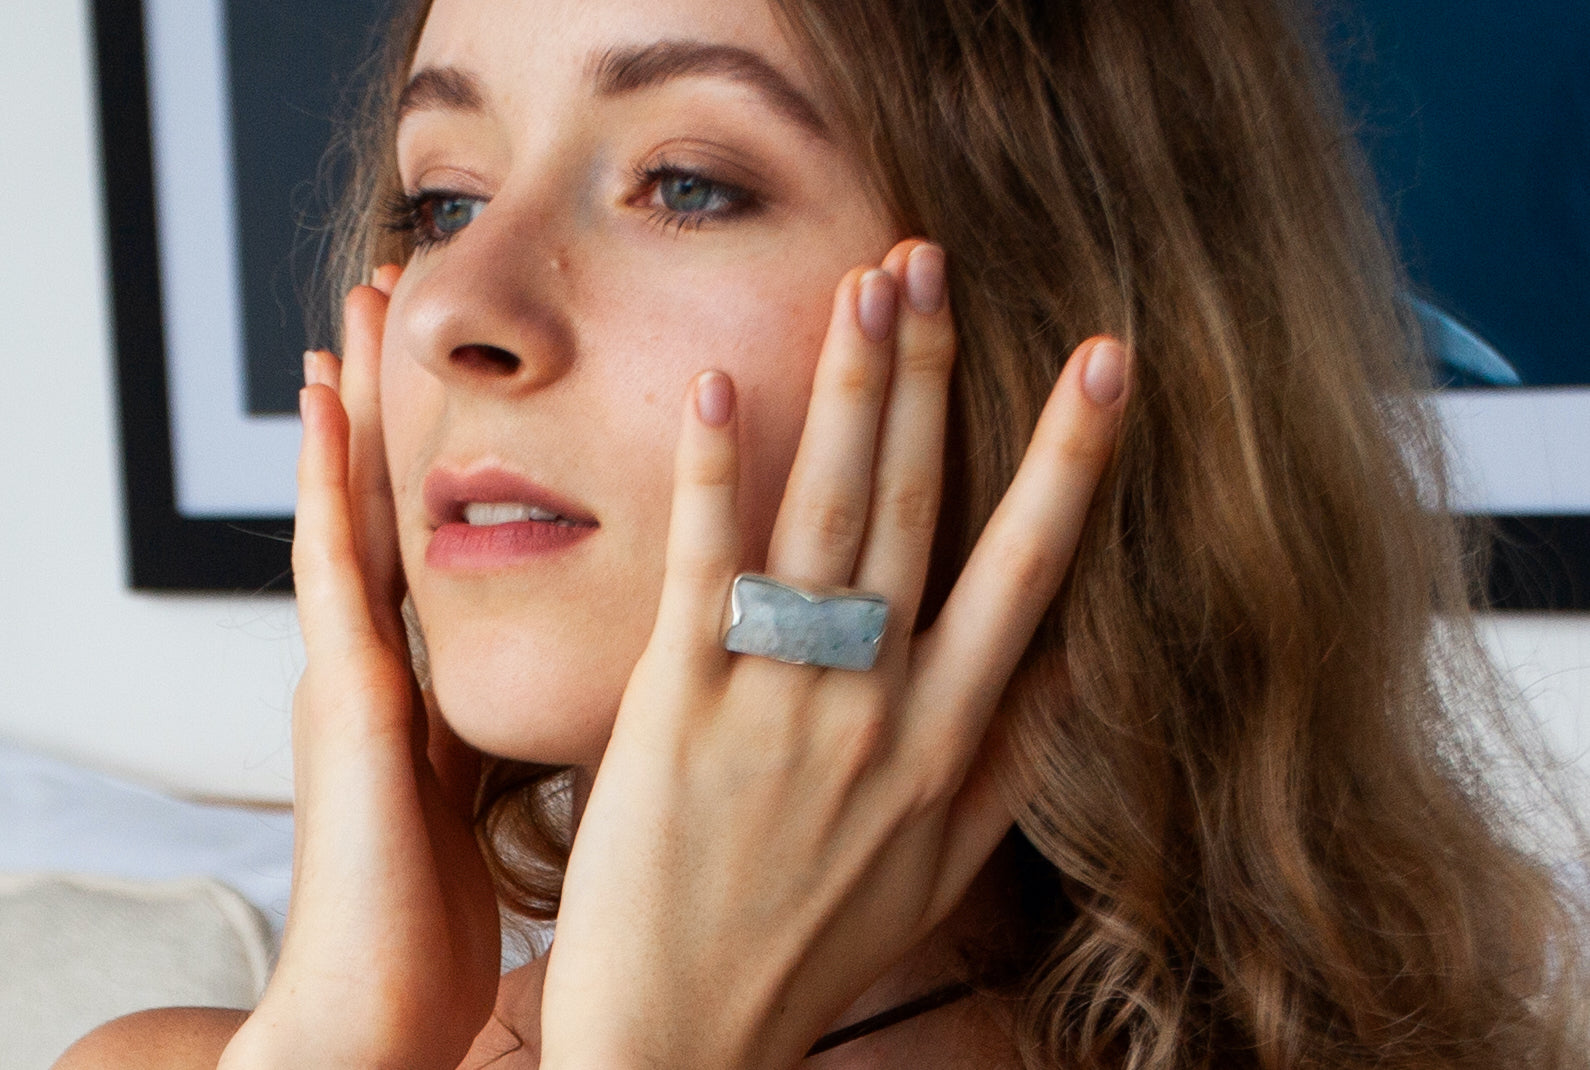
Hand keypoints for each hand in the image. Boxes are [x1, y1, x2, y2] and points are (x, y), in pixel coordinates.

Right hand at [220, 273, 500, 1069]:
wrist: (373, 1017)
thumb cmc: (430, 932)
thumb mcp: (477, 808)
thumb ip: (496, 739)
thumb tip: (556, 697)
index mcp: (417, 689)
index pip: (428, 544)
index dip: (433, 456)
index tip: (450, 374)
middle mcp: (376, 664)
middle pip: (387, 503)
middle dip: (390, 400)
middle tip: (394, 292)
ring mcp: (350, 673)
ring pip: (354, 509)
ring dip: (354, 407)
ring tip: (355, 308)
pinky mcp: (345, 695)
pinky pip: (336, 566)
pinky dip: (330, 479)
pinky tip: (332, 402)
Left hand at [540, 240, 1128, 1069]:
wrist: (686, 1036)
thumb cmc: (812, 944)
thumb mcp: (948, 865)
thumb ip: (1017, 757)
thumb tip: (1076, 654)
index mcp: (951, 741)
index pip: (1028, 569)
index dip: (1071, 458)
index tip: (1106, 359)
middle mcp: (881, 707)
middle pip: (923, 510)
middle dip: (937, 374)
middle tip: (938, 260)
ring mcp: (781, 704)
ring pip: (831, 517)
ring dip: (853, 391)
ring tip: (867, 285)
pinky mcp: (678, 710)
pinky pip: (705, 571)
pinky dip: (718, 474)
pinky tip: (720, 385)